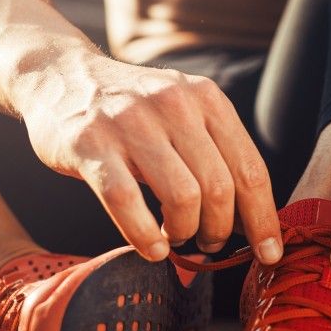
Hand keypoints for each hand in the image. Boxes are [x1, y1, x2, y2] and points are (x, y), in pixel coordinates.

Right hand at [20, 52, 282, 262]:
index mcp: (206, 98)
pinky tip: (150, 247)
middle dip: (220, 230)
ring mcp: (130, 122)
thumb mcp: (181, 113)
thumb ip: (214, 153)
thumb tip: (250, 220)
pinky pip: (126, 201)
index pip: (250, 169)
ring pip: (182, 197)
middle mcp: (173, 104)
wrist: (60, 76)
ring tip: (175, 238)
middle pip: (220, 188)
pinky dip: (143, 235)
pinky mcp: (90, 143)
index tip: (270, 254)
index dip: (264, 219)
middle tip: (208, 243)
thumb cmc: (130, 111)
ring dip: (184, 232)